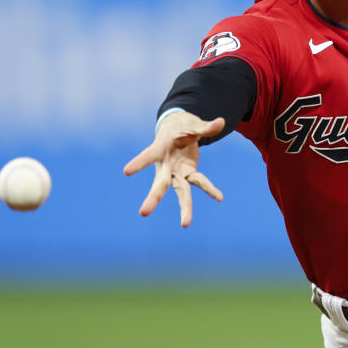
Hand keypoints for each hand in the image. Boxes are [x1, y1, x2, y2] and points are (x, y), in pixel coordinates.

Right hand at [123, 112, 225, 227]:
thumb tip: (221, 122)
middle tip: (143, 213)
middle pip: (160, 183)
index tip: (126, 171)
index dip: (139, 163)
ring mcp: (177, 172)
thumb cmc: (182, 126)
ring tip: (185, 224)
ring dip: (185, 207)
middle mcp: (166, 165)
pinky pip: (199, 182)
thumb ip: (206, 127)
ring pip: (180, 191)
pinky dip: (210, 189)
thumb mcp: (193, 124)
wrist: (178, 130)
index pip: (148, 156)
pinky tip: (219, 197)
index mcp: (161, 148)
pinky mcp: (188, 174)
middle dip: (153, 197)